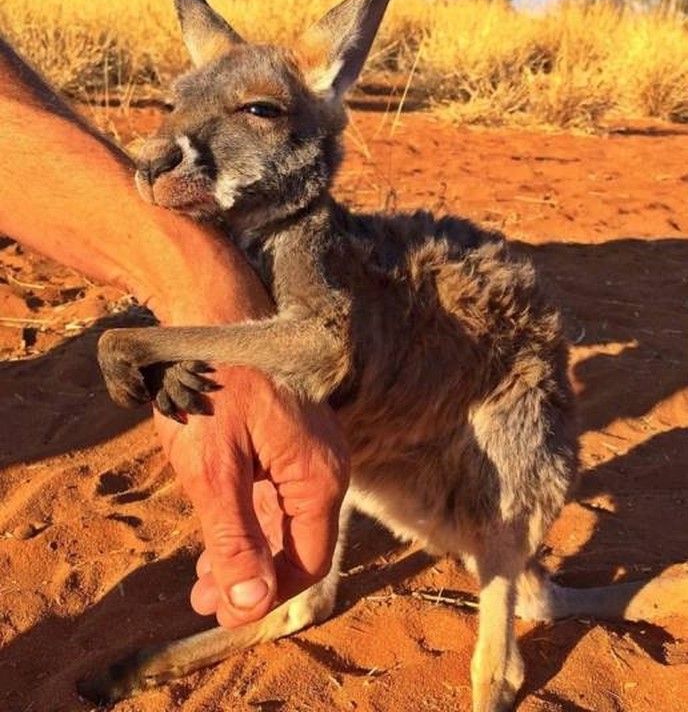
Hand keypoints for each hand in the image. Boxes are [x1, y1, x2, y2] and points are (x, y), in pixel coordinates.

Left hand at [154, 366, 348, 627]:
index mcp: (318, 476)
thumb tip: (251, 606)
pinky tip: (220, 533)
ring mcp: (310, 451)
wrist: (212, 316)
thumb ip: (236, 539)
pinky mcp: (290, 440)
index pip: (307, 560)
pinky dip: (251, 518)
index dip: (267, 595)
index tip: (223, 613)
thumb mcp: (214, 470)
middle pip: (298, 542)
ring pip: (287, 519)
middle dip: (253, 577)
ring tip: (203, 578)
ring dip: (249, 551)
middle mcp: (325, 465)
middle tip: (203, 599)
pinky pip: (279, 493)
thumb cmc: (210, 387)